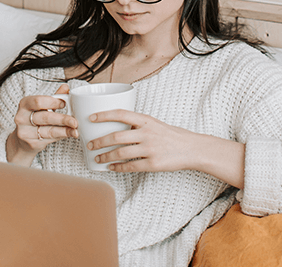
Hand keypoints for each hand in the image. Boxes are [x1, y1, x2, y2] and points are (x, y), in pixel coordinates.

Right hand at [8, 84, 77, 163]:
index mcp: (25, 104)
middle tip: (74, 121)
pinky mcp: (31, 143)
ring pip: (49, 130)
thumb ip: (54, 98)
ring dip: (65, 130)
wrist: (22, 140)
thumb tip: (66, 87)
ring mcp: (25, 132)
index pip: (38, 102)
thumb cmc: (33, 119)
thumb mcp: (41, 107)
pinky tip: (70, 134)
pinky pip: (50, 139)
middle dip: (62, 119)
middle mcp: (22, 118)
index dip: (52, 102)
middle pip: (45, 117)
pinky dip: (61, 136)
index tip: (64, 103)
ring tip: (76, 130)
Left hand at [87, 110, 245, 187]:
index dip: (104, 115)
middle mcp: (147, 133)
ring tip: (97, 158)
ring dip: (105, 156)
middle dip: (99, 141)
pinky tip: (111, 168)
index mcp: (146, 120)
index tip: (90, 118)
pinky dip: (118, 167)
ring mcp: (150, 149)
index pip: (121, 114)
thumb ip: (138, 125)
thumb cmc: (172, 136)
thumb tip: (116, 127)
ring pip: (120, 153)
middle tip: (89, 144)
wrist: (192, 149)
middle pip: (116, 136)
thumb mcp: (155, 124)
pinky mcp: (153, 164)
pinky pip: (130, 166)